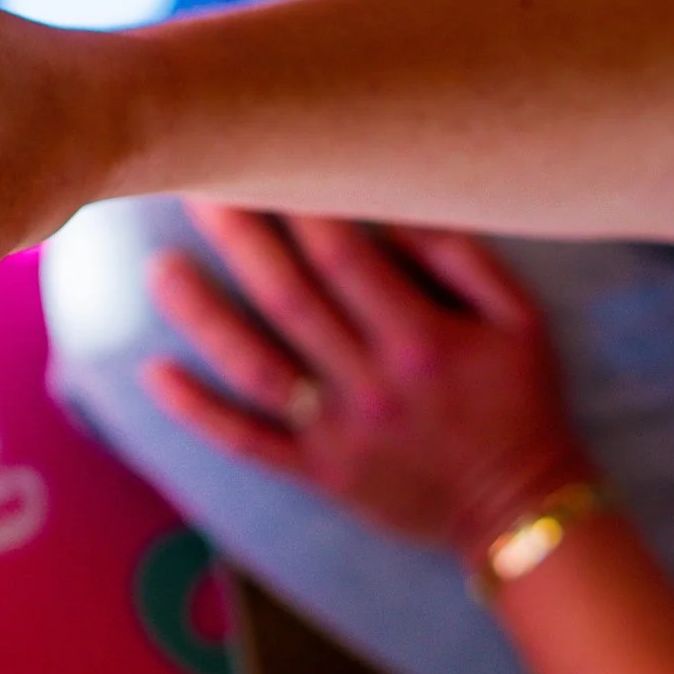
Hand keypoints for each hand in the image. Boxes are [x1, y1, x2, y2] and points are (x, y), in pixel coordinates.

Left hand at [141, 203, 593, 563]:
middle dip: (239, 239)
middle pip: (287, 298)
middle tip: (194, 188)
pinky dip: (196, 410)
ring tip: (158, 267)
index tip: (264, 162)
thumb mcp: (518, 322)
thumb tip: (392, 205)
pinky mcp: (316, 472)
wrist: (521, 511)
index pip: (343, 258)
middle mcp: (372, 384)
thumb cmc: (518, 400)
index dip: (298, 208)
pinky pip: (245, 440)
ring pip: (253, 366)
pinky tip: (152, 372)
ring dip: (201, 316)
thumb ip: (458, 259)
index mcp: (421, 339)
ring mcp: (337, 433)